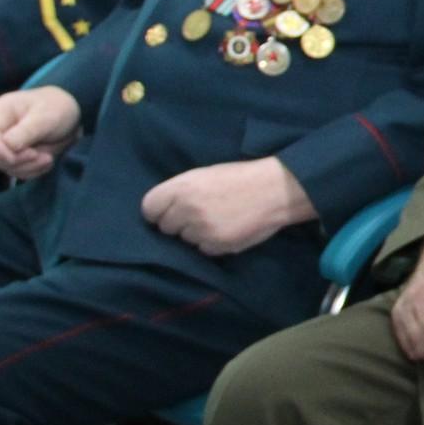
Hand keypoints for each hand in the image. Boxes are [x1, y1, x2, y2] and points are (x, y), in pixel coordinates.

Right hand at [0, 86, 81, 178]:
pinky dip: (33, 171)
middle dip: (15, 160)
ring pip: (5, 166)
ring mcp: (6, 145)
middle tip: (37, 155)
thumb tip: (8, 146)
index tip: (14, 158)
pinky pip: (18, 171)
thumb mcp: (45, 116)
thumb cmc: (56, 108)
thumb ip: (27, 131)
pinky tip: (47, 161)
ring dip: (27, 167)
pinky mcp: (17, 158)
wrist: (70, 116)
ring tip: (48, 158)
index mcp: (0, 112)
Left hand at [142, 157, 313, 256]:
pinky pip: (203, 249)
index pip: (149, 209)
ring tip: (218, 221)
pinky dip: (212, 243)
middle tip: (199, 214)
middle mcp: (187, 210)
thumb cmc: (240, 177)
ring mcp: (202, 230)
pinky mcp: (217, 245)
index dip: (158, 211)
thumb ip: (180, 191)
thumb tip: (163, 211)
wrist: (274, 190)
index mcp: (181, 188)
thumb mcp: (204, 175)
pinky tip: (227, 229)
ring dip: (196, 234)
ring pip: (185, 240)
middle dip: (178, 223)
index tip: (169, 212)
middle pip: (166, 227)